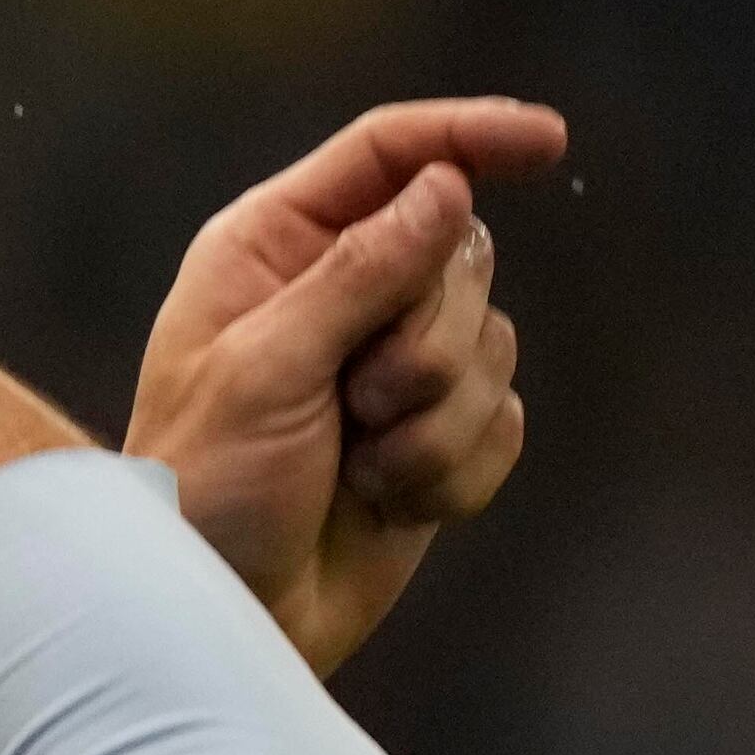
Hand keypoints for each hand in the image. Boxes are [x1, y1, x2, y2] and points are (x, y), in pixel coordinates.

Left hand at [125, 100, 565, 673]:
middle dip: (427, 341)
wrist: (223, 618)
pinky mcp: (434, 439)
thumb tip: (447, 185)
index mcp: (275, 248)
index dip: (470, 136)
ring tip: (360, 467)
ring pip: (494, 344)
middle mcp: (341, 292)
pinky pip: (503, 423)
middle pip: (462, 254)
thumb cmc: (206, 490)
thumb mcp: (263, 370)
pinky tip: (389, 501)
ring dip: (434, 421)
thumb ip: (358, 273)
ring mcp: (393, 367)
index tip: (547, 142)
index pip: (388, 155)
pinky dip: (454, 469)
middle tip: (355, 406)